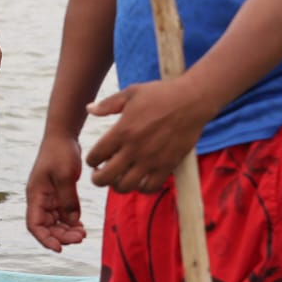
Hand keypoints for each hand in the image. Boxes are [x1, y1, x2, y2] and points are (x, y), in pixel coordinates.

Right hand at [25, 134, 86, 251]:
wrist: (63, 136)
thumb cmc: (60, 152)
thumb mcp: (65, 176)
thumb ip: (69, 200)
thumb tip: (73, 222)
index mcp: (35, 195)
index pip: (34, 224)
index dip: (45, 239)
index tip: (60, 248)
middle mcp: (39, 198)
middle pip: (46, 226)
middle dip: (61, 236)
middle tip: (81, 237)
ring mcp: (48, 197)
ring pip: (55, 222)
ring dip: (67, 230)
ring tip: (84, 233)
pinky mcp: (58, 193)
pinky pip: (62, 214)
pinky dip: (71, 222)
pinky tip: (82, 225)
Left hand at [83, 77, 211, 193]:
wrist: (192, 101)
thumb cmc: (160, 94)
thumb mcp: (130, 93)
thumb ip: (107, 104)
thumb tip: (89, 109)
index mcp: (122, 131)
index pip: (95, 156)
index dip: (90, 161)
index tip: (94, 159)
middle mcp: (134, 149)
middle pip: (106, 177)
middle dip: (98, 178)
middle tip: (100, 174)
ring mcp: (151, 160)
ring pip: (126, 186)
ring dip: (118, 185)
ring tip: (119, 178)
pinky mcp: (168, 165)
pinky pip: (151, 187)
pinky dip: (142, 188)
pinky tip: (140, 180)